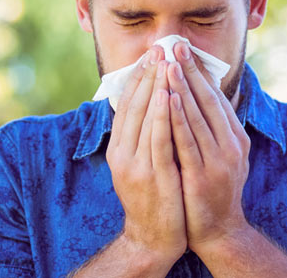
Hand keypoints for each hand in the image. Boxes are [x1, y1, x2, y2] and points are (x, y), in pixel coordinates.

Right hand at [105, 45, 186, 266]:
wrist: (152, 238)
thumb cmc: (153, 198)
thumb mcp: (139, 163)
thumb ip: (141, 137)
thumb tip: (149, 105)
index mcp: (118, 148)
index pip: (127, 105)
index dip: (139, 77)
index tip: (151, 53)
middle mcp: (122, 153)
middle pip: (134, 106)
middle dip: (148, 75)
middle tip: (159, 48)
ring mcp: (136, 165)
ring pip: (145, 118)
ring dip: (155, 87)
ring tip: (164, 62)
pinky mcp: (152, 176)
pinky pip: (158, 140)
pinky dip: (161, 116)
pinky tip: (168, 96)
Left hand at [166, 42, 251, 253]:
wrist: (218, 232)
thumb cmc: (211, 190)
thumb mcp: (217, 155)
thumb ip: (209, 129)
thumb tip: (193, 96)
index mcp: (234, 137)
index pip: (215, 96)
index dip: (198, 71)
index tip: (183, 48)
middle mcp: (231, 144)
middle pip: (208, 100)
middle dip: (189, 70)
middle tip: (174, 44)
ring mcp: (219, 160)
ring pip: (197, 116)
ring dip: (181, 88)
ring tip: (167, 64)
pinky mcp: (203, 175)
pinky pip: (187, 141)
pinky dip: (177, 118)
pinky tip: (166, 100)